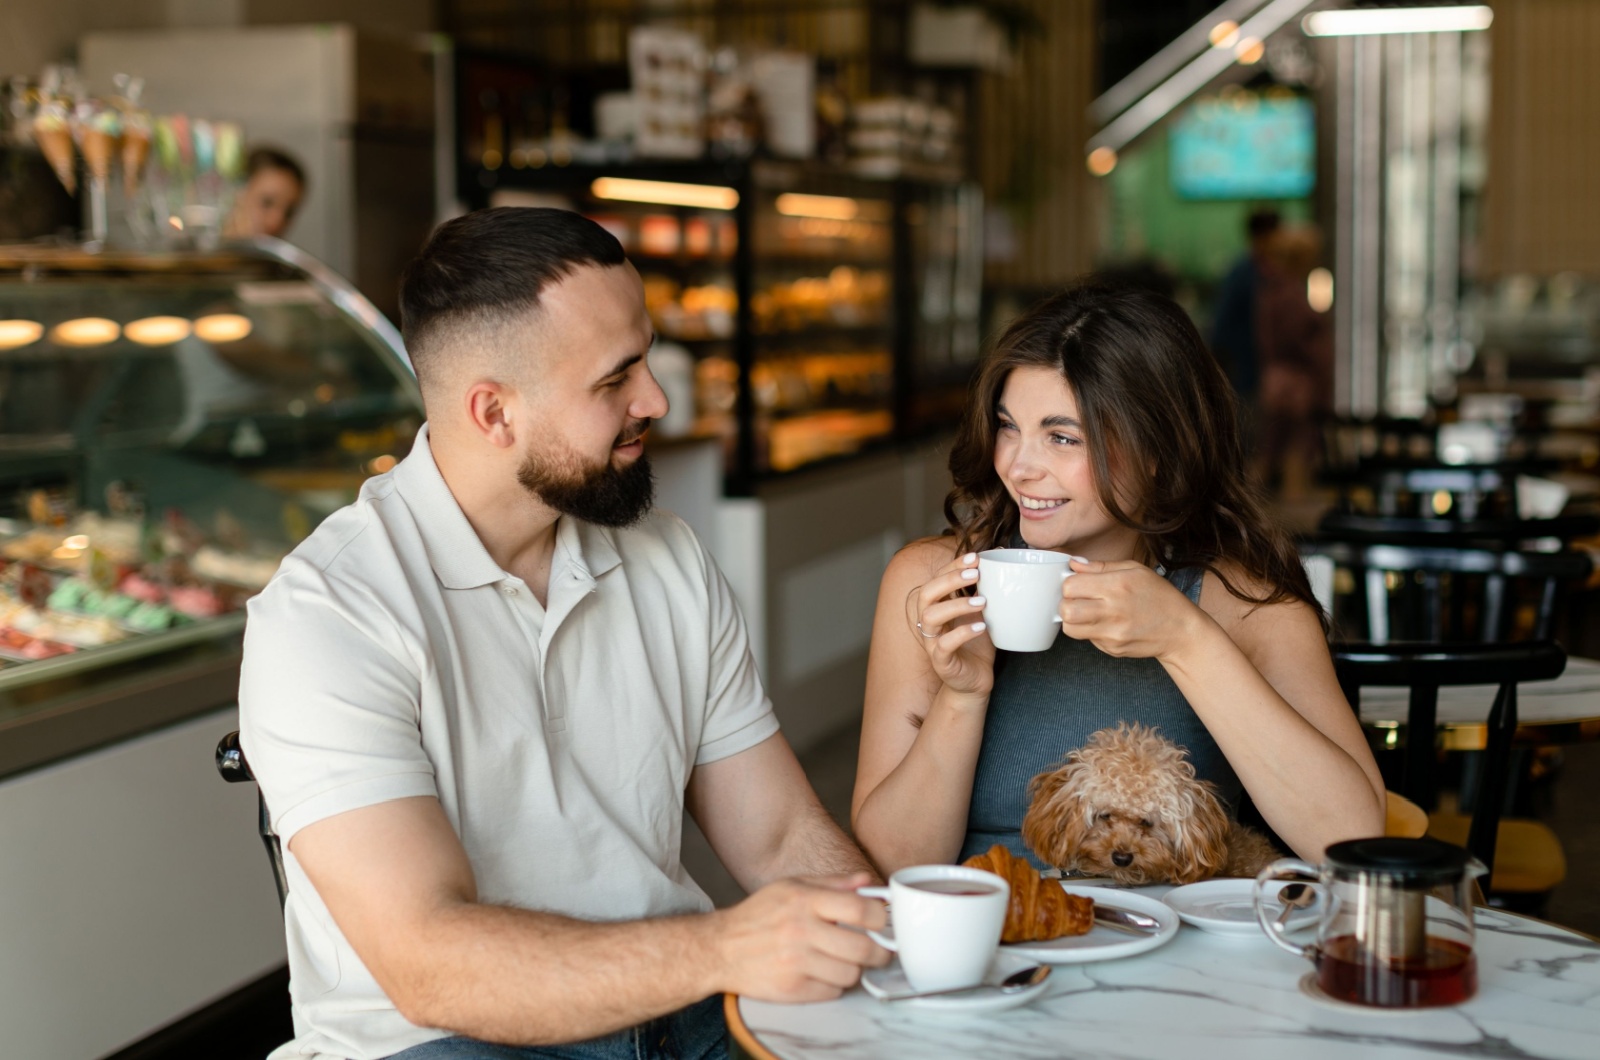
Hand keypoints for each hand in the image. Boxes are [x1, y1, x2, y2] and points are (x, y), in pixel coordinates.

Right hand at [711, 873, 890, 1001]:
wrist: (720, 948)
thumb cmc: (758, 915)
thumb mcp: (791, 887)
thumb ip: (833, 884)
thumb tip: (868, 884)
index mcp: (804, 900)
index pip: (861, 910)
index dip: (881, 918)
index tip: (882, 923)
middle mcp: (800, 931)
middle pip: (863, 948)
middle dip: (878, 952)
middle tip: (878, 950)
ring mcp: (795, 963)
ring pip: (850, 974)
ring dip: (853, 969)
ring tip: (842, 961)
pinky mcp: (791, 989)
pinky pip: (832, 992)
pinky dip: (832, 985)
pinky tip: (821, 973)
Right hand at [904, 552, 995, 698]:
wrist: (975, 680)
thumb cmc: (978, 644)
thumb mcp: (982, 613)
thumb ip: (985, 589)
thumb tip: (1001, 554)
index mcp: (938, 607)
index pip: (936, 579)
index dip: (952, 566)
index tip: (974, 557)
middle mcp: (930, 622)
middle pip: (926, 593)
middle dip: (949, 580)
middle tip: (975, 574)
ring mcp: (932, 642)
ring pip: (930, 617)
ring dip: (956, 605)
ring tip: (982, 601)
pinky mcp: (941, 661)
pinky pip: (944, 645)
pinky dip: (962, 634)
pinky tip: (981, 627)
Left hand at [1058, 558, 1200, 659]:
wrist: (1180, 630)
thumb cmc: (1159, 597)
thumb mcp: (1135, 570)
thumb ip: (1101, 567)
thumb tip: (1074, 565)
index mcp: (1118, 586)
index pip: (1071, 586)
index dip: (1070, 584)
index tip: (1078, 584)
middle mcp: (1113, 611)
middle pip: (1066, 610)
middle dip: (1066, 603)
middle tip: (1077, 600)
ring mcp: (1112, 634)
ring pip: (1070, 629)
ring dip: (1073, 620)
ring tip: (1087, 613)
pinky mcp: (1112, 649)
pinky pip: (1087, 640)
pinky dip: (1090, 631)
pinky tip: (1105, 624)